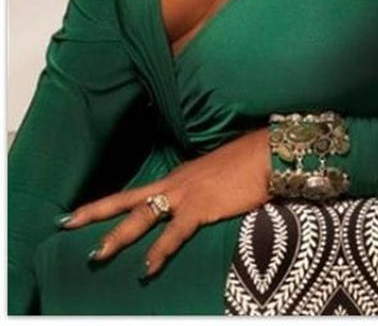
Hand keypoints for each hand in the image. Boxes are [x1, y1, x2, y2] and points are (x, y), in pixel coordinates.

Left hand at [56, 127, 271, 277]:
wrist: (266, 154)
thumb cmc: (246, 166)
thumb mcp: (214, 177)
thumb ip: (199, 191)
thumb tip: (195, 205)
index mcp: (177, 178)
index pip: (136, 193)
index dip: (107, 204)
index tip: (80, 213)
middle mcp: (174, 183)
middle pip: (127, 200)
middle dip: (96, 213)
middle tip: (68, 224)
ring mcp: (186, 194)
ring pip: (142, 215)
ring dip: (118, 235)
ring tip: (97, 254)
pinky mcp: (201, 206)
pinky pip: (174, 233)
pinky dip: (159, 251)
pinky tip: (147, 267)